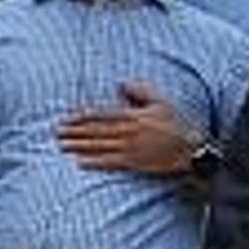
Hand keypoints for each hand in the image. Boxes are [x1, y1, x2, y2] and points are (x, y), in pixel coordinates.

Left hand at [58, 82, 195, 173]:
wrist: (191, 150)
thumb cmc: (176, 125)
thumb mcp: (161, 102)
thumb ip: (140, 90)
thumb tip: (121, 84)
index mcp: (133, 116)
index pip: (100, 115)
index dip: (81, 117)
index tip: (66, 119)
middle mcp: (128, 132)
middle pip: (95, 131)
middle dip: (74, 132)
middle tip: (57, 133)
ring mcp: (130, 149)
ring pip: (98, 146)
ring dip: (78, 146)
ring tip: (62, 146)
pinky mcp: (134, 164)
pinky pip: (110, 163)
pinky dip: (93, 162)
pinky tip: (80, 162)